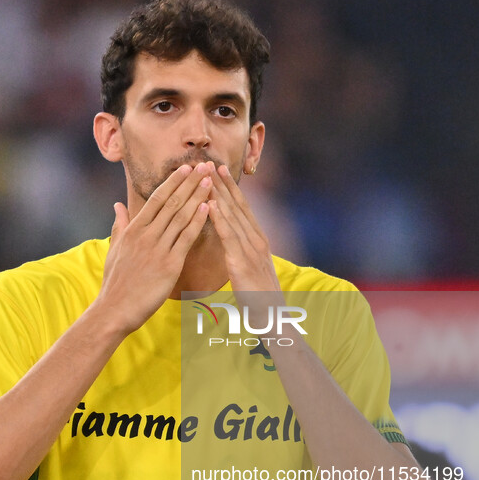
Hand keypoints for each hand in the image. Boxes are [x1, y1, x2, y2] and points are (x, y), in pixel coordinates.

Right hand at [97, 162, 213, 332]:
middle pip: (171, 202)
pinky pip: (186, 238)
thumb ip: (119, 225)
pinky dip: (198, 221)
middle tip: (205, 165)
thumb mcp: (113, 249)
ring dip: (197, 196)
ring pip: (181, 216)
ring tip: (210, 180)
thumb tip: (118, 205)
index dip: (173, 182)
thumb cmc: (115, 283)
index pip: (156, 199)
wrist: (114, 310)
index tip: (185, 169)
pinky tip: (208, 207)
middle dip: (189, 183)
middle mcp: (145, 235)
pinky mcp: (169, 265)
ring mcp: (157, 249)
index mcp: (133, 230)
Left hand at [208, 164, 279, 292]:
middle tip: (209, 161)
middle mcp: (257, 240)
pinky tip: (209, 203)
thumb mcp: (251, 269)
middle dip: (223, 183)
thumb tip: (234, 243)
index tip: (218, 170)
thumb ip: (243, 253)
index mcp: (258, 240)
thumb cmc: (259, 298)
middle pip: (237, 206)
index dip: (230, 188)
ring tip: (206, 174)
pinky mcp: (243, 261)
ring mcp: (251, 249)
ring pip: (232, 215)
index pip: (242, 208)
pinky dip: (219, 218)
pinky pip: (229, 236)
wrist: (272, 318)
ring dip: (219, 193)